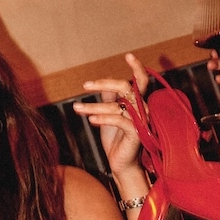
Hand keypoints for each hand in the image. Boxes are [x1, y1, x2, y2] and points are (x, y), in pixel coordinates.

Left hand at [73, 52, 150, 177]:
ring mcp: (141, 121)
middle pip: (126, 88)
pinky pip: (119, 120)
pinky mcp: (136, 133)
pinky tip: (91, 120)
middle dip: (104, 84)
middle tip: (85, 86)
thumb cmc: (116, 140)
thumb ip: (109, 99)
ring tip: (77, 108)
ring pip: (117, 106)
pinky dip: (103, 119)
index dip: (137, 68)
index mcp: (137, 103)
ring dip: (94, 106)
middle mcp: (142, 109)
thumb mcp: (109, 116)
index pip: (141, 81)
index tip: (128, 55)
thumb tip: (104, 84)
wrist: (121, 165)